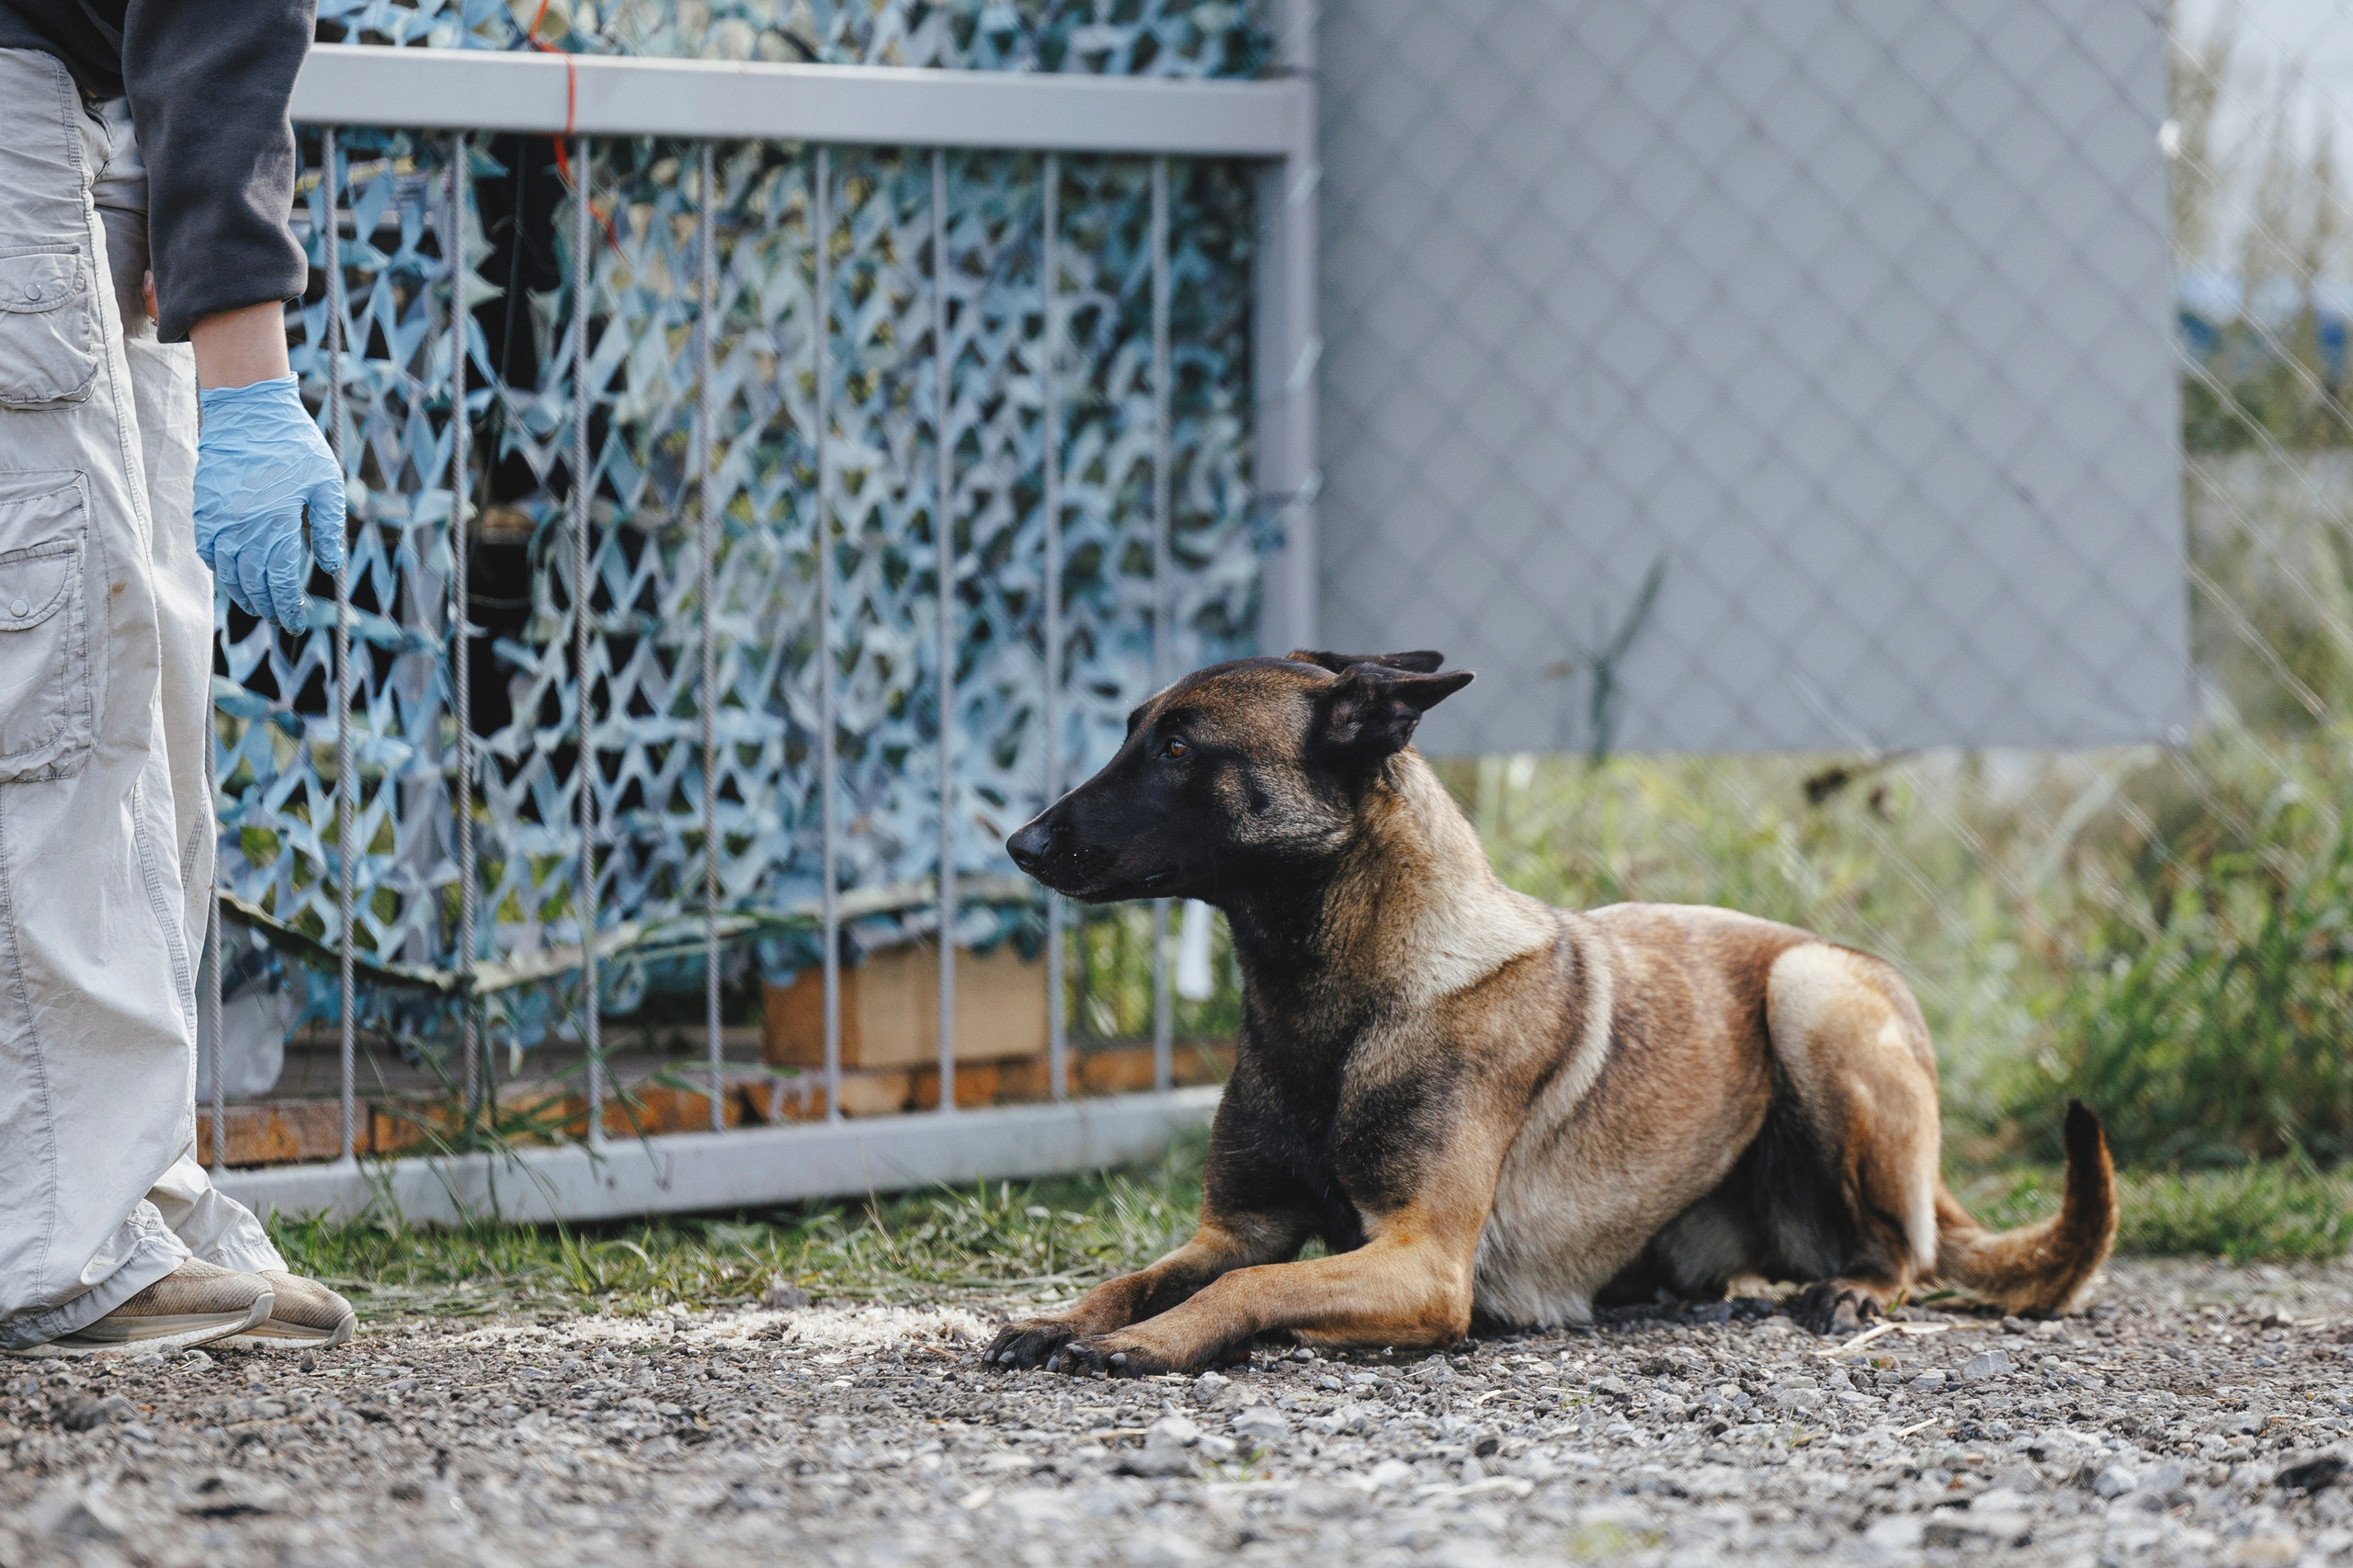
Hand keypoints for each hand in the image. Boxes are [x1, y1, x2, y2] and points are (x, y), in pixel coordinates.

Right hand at [194, 375, 346, 631]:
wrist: (248, 410)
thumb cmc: (294, 444)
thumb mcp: (326, 483)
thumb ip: (329, 527)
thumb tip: (329, 566)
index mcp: (276, 522)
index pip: (280, 581)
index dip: (289, 608)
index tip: (297, 622)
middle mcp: (243, 526)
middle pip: (253, 584)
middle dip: (269, 608)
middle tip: (282, 620)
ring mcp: (218, 518)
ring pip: (227, 574)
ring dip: (243, 596)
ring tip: (259, 606)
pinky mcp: (204, 508)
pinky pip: (207, 551)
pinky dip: (220, 570)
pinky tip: (234, 576)